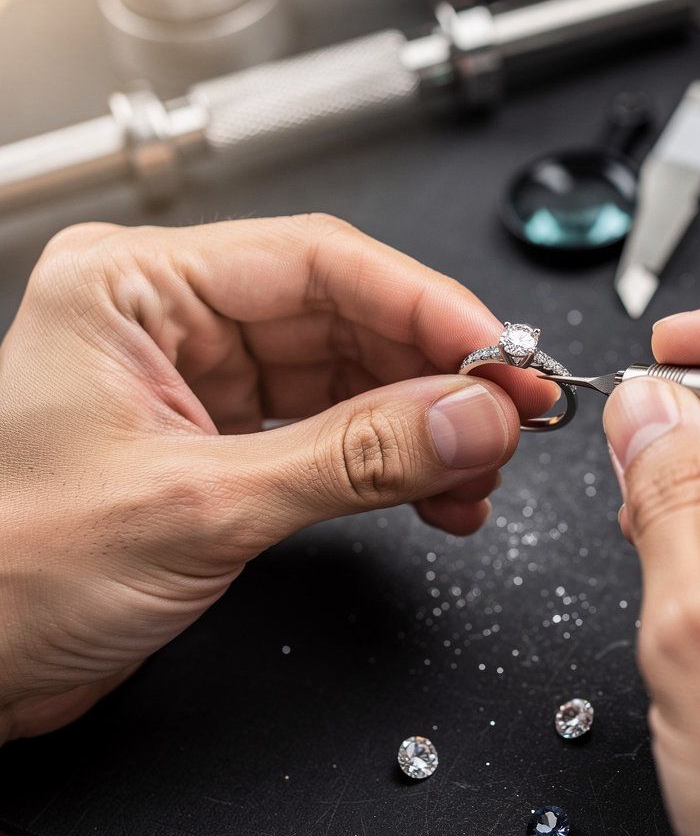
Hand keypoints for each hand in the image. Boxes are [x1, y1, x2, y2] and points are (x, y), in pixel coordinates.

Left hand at [0, 214, 551, 742]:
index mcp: (138, 286)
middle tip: (512, 410)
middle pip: (347, 317)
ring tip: (483, 465)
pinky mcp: (231, 438)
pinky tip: (441, 494)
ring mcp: (208, 379)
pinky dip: (396, 463)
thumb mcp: (200, 505)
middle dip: (438, 371)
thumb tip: (470, 418)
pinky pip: (339, 430)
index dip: (424, 304)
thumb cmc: (6, 571)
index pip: (317, 263)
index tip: (497, 351)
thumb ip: (352, 458)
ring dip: (427, 423)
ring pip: (354, 376)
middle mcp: (177, 318)